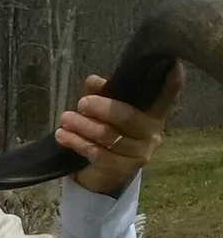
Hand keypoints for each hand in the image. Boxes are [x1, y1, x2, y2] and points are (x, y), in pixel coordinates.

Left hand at [54, 61, 183, 194]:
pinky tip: (63, 136)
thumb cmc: (111, 132)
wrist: (104, 172)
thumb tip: (92, 81)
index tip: (173, 65)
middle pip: (127, 117)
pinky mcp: (121, 169)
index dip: (172, 82)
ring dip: (83, 126)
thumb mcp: (108, 111)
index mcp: (154, 114)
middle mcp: (152, 134)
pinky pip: (96, 152)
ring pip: (108, 136)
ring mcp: (138, 154)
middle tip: (81, 103)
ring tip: (65, 119)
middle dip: (101, 108)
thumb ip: (104, 94)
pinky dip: (77, 142)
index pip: (168, 95)